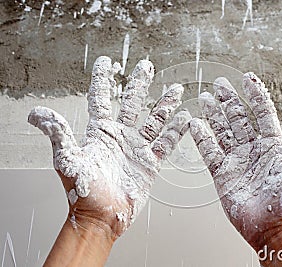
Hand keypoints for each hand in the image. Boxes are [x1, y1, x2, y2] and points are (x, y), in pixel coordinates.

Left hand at [28, 56, 190, 238]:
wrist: (102, 217)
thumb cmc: (83, 193)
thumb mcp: (67, 161)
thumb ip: (57, 135)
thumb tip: (36, 114)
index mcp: (100, 133)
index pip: (102, 99)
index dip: (104, 79)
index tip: (107, 62)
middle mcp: (120, 137)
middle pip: (132, 103)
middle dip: (140, 84)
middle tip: (146, 66)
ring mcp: (137, 149)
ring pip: (154, 120)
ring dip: (165, 105)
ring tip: (175, 90)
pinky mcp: (150, 163)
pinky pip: (165, 143)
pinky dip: (175, 132)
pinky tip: (184, 120)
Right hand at [189, 73, 281, 253]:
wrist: (272, 228)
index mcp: (272, 146)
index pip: (262, 112)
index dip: (255, 94)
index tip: (247, 78)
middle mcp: (253, 150)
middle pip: (238, 118)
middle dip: (229, 100)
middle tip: (220, 84)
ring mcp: (236, 161)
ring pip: (222, 131)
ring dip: (214, 114)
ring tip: (206, 99)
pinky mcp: (222, 174)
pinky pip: (209, 152)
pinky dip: (201, 137)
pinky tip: (195, 124)